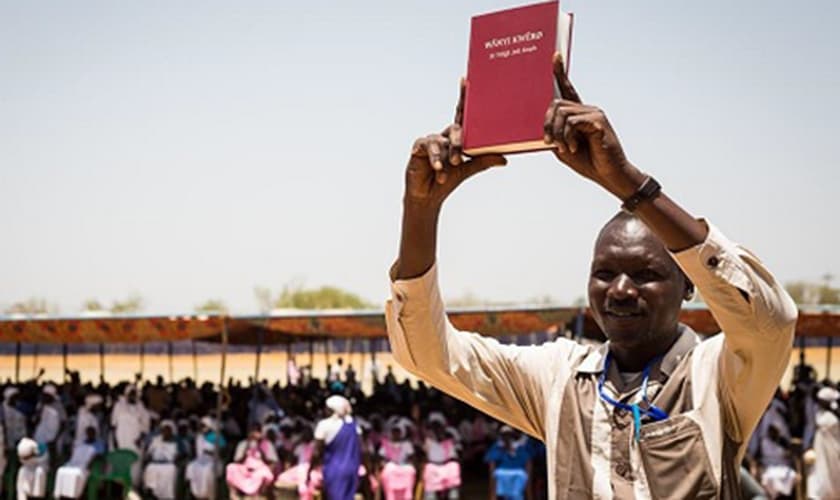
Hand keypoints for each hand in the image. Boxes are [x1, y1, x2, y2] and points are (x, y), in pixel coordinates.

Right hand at [404, 79, 506, 211]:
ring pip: (441, 141)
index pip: (461, 115)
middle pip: (454, 129)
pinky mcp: (418, 148)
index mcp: (457, 138)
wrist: (427, 197)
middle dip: (458, 142)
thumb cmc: (446, 181)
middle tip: (459, 159)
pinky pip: (428, 148)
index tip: (466, 81)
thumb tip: (505, 159)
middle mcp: (444, 136)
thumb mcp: (467, 170)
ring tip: (447, 170)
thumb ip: (483, 161)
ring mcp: (431, 141)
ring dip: (445, 157)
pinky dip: (434, 159)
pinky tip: (436, 167)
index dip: (463, 98)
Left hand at [543, 53, 643, 198]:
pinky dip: (567, 137)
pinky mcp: (598, 120)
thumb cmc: (588, 162)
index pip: (567, 89)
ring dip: (556, 133)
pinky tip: (573, 149)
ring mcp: (594, 113)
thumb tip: (545, 124)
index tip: (554, 56)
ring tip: (564, 149)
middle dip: (547, 124)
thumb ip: (554, 134)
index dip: (560, 72)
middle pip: (556, 103)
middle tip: (549, 142)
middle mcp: (587, 109)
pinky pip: (571, 122)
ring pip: (562, 112)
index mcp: (578, 114)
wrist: (609, 175)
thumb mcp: (563, 148)